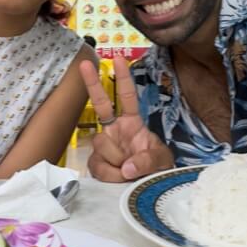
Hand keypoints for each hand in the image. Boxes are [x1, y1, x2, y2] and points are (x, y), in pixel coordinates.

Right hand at [79, 55, 174, 181]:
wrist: (148, 188)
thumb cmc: (158, 168)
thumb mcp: (162, 161)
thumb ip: (148, 161)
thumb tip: (127, 168)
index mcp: (131, 122)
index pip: (127, 97)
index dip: (123, 78)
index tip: (119, 58)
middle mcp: (114, 130)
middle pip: (100, 104)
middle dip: (92, 83)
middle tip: (84, 64)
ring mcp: (103, 146)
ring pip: (100, 143)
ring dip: (116, 159)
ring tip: (129, 171)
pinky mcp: (96, 163)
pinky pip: (98, 166)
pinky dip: (110, 175)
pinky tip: (119, 178)